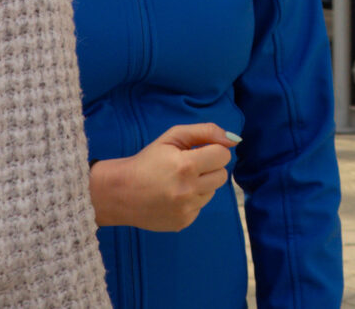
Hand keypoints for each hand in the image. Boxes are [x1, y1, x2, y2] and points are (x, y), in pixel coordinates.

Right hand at [90, 123, 233, 231]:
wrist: (120, 192)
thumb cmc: (147, 161)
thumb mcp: (172, 137)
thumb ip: (205, 132)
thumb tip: (234, 140)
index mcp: (187, 166)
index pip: (223, 155)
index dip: (212, 150)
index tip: (198, 151)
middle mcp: (189, 190)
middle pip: (222, 175)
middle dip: (210, 167)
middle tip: (190, 166)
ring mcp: (186, 210)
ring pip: (212, 191)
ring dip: (201, 184)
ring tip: (179, 182)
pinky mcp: (183, 222)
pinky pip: (201, 207)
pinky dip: (192, 200)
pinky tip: (174, 196)